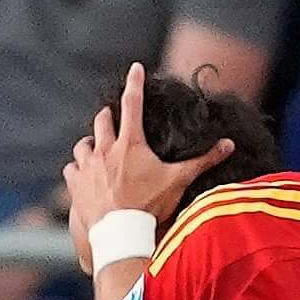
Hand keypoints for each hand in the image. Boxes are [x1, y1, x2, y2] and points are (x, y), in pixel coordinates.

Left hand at [63, 63, 235, 272]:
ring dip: (91, 143)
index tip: (135, 67)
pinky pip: (71, 168)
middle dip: (108, 117)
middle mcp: (105, 149)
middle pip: (102, 120)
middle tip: (114, 120)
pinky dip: (77, 168)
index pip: (133, 103)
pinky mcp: (75, 183)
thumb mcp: (179, 181)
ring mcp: (87, 166)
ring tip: (97, 149)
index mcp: (131, 144)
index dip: (135, 83)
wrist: (121, 232)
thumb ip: (203, 161)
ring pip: (83, 143)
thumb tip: (228, 144)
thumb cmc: (150, 206)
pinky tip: (83, 173)